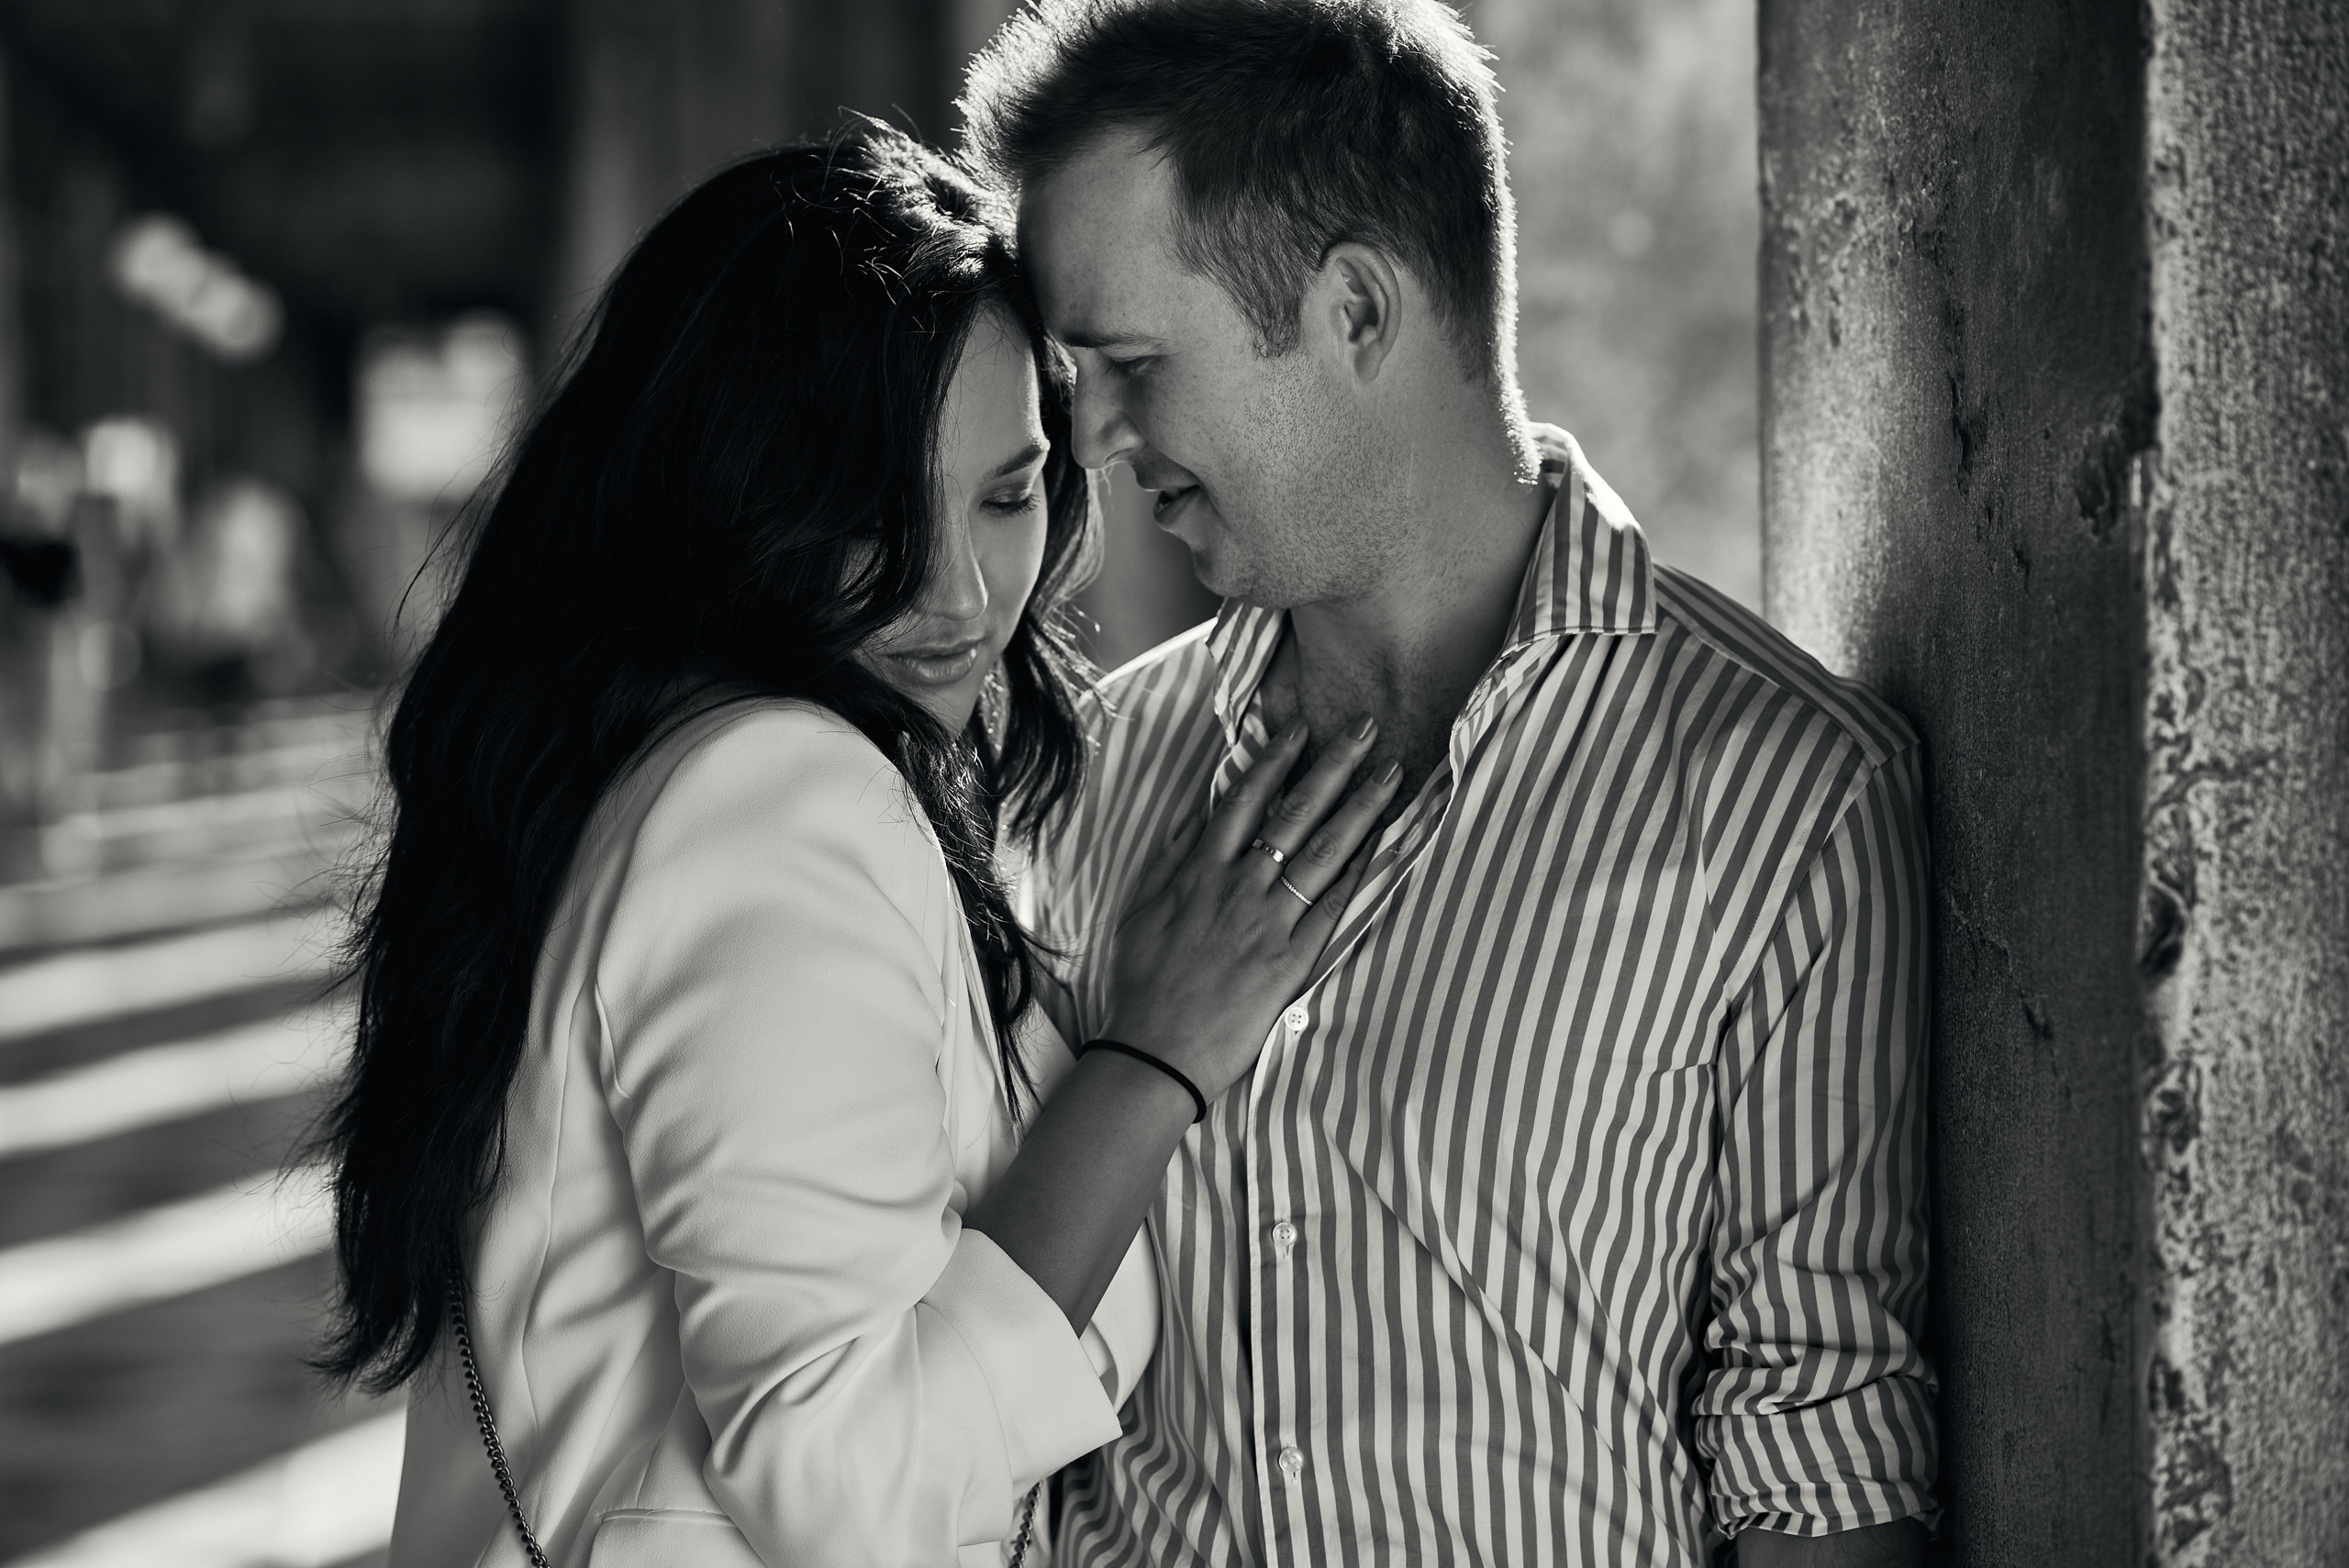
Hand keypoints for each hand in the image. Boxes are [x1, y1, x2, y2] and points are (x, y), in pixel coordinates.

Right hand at [1099, 715, 1399, 1102]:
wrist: (1155, 1050)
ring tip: (1391, 776)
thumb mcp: (1142, 910)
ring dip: (1361, 809)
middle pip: (1295, 814)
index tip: (1302, 728)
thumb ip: (1171, 860)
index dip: (1277, 760)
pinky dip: (1359, 873)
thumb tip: (1193, 817)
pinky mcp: (1292, 960)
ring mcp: (1269, 922)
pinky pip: (1332, 907)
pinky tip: (1383, 845)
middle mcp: (1239, 887)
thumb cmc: (1143, 984)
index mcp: (1201, 872)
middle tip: (1367, 730)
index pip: (1246, 801)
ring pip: (1323, 852)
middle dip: (1333, 766)